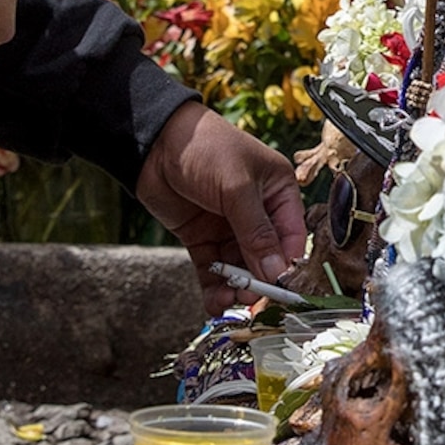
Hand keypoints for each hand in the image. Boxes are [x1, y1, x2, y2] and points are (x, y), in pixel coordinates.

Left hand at [135, 101, 308, 315]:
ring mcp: (229, 226)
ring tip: (227, 300)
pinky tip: (214, 303)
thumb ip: (256, 231)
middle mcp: (257, 211)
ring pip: (239, 267)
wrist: (153, 141)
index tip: (280, 290)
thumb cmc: (204, 147)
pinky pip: (213, 269)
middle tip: (248, 296)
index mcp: (277, 192)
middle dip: (258, 279)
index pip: (291, 236)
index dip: (287, 264)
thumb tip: (276, 272)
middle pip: (266, 256)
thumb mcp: (236, 186)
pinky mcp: (203, 237)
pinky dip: (214, 287)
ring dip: (235, 287)